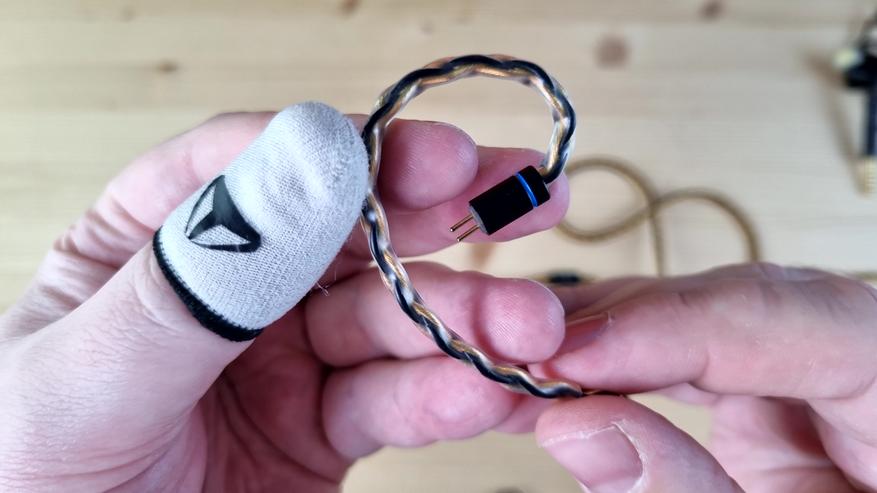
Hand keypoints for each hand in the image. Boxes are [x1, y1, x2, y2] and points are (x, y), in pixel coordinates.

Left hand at [0, 110, 570, 490]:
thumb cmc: (30, 484)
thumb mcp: (96, 375)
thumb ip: (201, 277)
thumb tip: (306, 160)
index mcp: (146, 245)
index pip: (249, 167)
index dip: (342, 151)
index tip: (425, 155)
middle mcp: (227, 292)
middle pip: (343, 228)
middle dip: (437, 212)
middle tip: (519, 196)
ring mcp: (282, 360)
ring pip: (387, 319)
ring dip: (464, 320)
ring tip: (527, 328)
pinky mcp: (323, 430)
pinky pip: (393, 401)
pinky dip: (446, 396)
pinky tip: (489, 390)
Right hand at [535, 264, 876, 491]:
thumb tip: (580, 426)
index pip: (793, 313)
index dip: (671, 324)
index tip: (573, 354)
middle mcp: (863, 365)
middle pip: (738, 302)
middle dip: (624, 324)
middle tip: (528, 353)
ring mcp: (813, 380)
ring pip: (703, 321)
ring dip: (609, 340)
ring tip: (531, 363)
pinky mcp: (769, 403)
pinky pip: (688, 362)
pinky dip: (622, 370)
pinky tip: (566, 378)